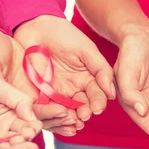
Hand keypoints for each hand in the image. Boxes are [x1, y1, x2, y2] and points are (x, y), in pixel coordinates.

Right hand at [0, 28, 81, 135]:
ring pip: (51, 111)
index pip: (28, 114)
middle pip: (43, 118)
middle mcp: (20, 104)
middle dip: (61, 120)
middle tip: (78, 120)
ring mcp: (31, 97)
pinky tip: (81, 107)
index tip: (63, 112)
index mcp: (6, 103)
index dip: (46, 114)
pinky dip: (68, 104)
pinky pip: (56, 98)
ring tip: (84, 117)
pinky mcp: (40, 88)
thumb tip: (13, 100)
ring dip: (67, 116)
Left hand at [15, 16, 115, 133]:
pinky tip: (56, 118)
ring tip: (72, 121)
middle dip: (85, 112)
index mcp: (88, 78)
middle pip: (82, 106)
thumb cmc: (63, 34)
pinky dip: (51, 115)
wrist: (35, 27)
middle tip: (85, 116)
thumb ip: (101, 69)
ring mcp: (57, 92)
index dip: (98, 102)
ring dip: (70, 117)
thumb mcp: (87, 49)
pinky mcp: (39, 94)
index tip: (98, 108)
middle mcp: (74, 88)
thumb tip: (113, 93)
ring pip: (66, 110)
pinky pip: (46, 108)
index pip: (96, 94)